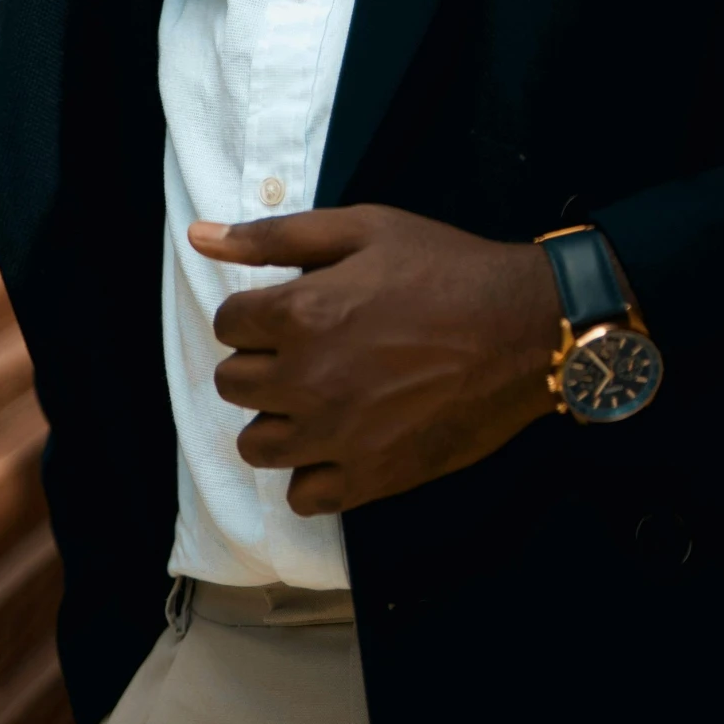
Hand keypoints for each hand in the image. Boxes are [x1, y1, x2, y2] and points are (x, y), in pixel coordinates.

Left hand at [187, 204, 561, 515]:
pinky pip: (303, 496)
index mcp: (300, 313)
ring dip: (278, 418)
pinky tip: (341, 441)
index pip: (228, 324)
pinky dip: (313, 473)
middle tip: (308, 349)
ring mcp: (337, 436)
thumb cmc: (445, 269)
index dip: (257, 313)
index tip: (291, 310)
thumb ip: (274, 236)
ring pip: (257, 444)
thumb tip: (199, 237)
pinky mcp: (370, 477)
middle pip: (234, 384)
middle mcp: (307, 380)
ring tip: (318, 397)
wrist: (524, 328)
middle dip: (261, 362)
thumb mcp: (364, 228)